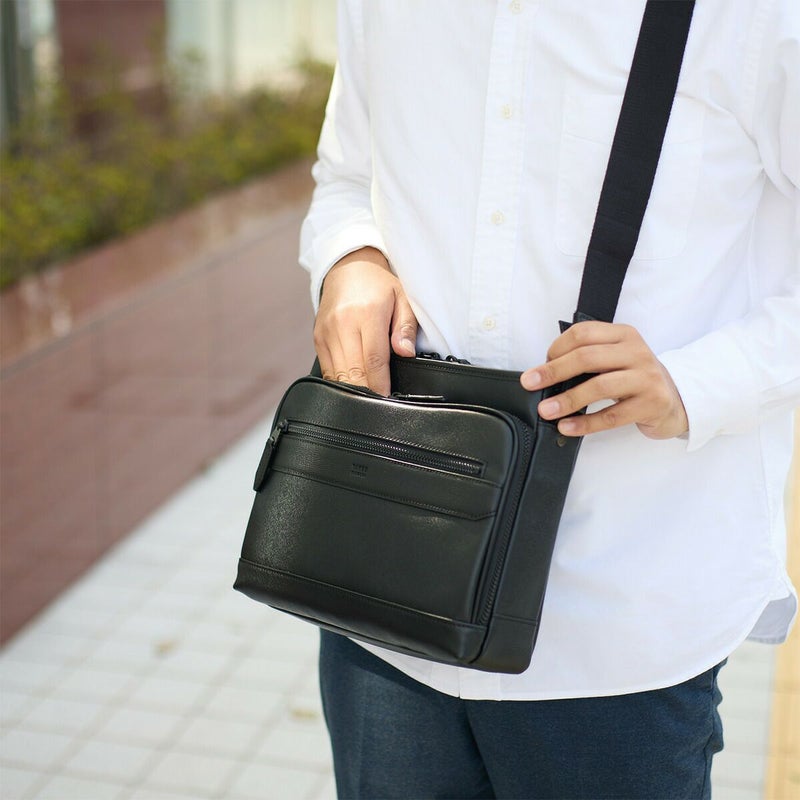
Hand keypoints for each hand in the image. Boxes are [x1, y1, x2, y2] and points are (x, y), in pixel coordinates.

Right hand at [314, 247, 417, 395]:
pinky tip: (353, 389)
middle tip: (380, 408)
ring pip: (338, 374)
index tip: (388, 399)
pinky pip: (328, 369)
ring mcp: (326, 332)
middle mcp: (343, 323)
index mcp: (367, 313)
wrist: (348, 267)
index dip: (380, 384)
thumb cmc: (379, 285)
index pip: (373, 359)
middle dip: (367, 393)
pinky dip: (340, 382)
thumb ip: (406, 327)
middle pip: (354, 371)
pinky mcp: (318, 338)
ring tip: (368, 401)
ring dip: (353, 391)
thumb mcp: (402, 299)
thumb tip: (406, 353)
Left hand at [520, 322, 688, 439]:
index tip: (540, 366)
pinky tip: (567, 427)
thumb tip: (545, 374)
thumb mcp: (615, 359)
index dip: (557, 349)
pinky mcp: (652, 403)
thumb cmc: (634, 379)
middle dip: (554, 372)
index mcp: (623, 335)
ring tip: (546, 411)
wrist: (676, 401)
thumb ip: (587, 359)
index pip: (583, 333)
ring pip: (599, 387)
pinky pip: (611, 416)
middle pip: (587, 357)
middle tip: (530, 384)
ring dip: (567, 399)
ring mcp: (646, 378)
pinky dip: (585, 423)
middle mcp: (637, 352)